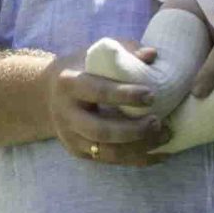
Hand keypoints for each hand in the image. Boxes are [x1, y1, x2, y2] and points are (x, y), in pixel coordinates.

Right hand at [46, 52, 167, 166]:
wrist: (48, 95)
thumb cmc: (82, 69)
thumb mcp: (96, 54)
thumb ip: (124, 51)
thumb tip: (152, 54)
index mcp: (69, 84)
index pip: (98, 92)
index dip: (126, 96)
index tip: (152, 95)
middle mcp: (66, 114)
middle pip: (100, 130)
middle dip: (133, 130)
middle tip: (159, 121)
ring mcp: (71, 137)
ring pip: (107, 152)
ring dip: (139, 148)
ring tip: (165, 136)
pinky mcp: (80, 152)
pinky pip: (111, 161)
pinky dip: (138, 160)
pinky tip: (161, 154)